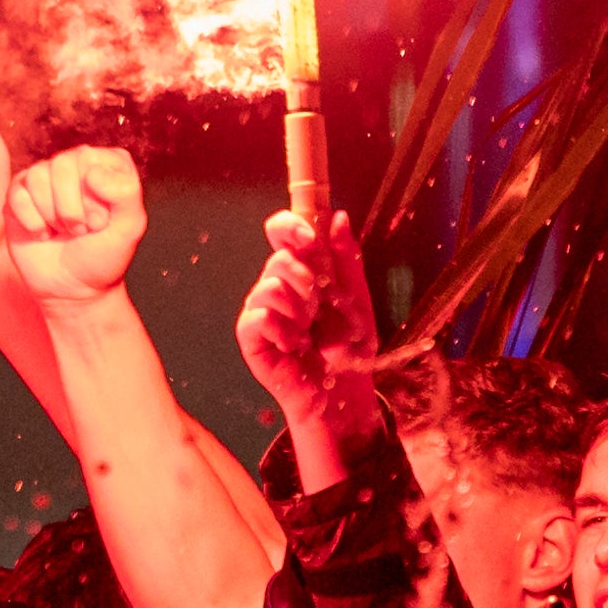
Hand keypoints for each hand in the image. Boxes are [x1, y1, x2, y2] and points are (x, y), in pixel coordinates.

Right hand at [3, 145, 149, 309]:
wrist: (73, 289)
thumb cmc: (103, 255)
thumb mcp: (130, 227)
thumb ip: (126, 192)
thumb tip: (92, 173)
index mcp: (105, 164)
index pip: (90, 160)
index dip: (95, 197)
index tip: (101, 222)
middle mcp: (73, 164)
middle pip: (61, 165)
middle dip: (71, 209)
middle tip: (80, 230)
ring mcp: (44, 178)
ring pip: (37, 177)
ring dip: (52, 216)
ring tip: (63, 231)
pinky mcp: (18, 196)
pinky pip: (17, 195)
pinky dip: (32, 222)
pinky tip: (43, 234)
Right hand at [236, 204, 386, 445]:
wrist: (344, 391)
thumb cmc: (350, 345)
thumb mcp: (357, 297)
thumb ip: (347, 258)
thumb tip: (338, 216)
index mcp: (301, 268)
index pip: (281, 231)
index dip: (290, 226)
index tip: (308, 237)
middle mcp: (276, 284)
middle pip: (278, 259)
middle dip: (307, 281)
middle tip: (319, 307)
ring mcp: (261, 309)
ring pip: (268, 286)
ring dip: (298, 310)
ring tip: (308, 332)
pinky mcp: (250, 336)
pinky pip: (259, 317)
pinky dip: (284, 330)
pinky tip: (294, 346)